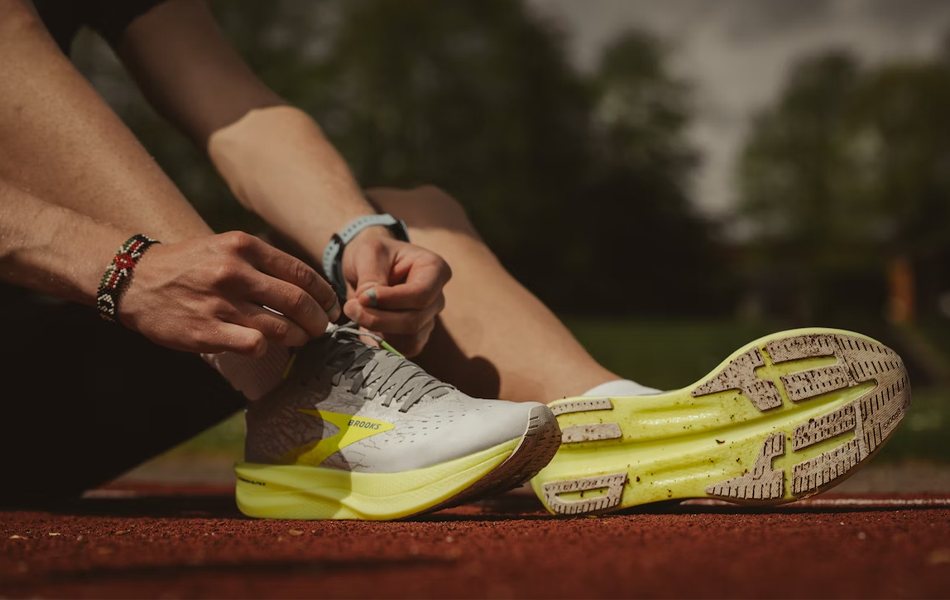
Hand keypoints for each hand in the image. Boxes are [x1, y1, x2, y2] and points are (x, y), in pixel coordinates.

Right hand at [121, 231, 340, 355]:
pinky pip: (255, 345)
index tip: (331, 306)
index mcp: (243, 246)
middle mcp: (234, 272)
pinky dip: (267, 348)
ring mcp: (220, 303)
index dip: (324, 294)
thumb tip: (307, 287)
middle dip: (319, 320)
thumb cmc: (188, 266)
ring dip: (299, 337)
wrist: (134, 280)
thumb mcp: (224, 248)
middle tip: (323, 328)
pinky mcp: (207, 331)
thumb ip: (262, 263)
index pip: (301, 273)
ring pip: (282, 327)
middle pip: (298, 301)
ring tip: (300, 339)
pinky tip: (265, 345)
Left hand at [341, 232, 450, 356]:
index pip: (421, 294)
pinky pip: (402, 349)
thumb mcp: (369, 253)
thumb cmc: (373, 253)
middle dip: (378, 319)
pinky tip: (365, 326)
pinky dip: (380, 342)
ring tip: (356, 313)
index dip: (392, 300)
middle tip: (350, 307)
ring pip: (409, 339)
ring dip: (377, 331)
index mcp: (435, 270)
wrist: (369, 265)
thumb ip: (371, 277)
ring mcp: (428, 319)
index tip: (362, 297)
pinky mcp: (415, 336)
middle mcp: (437, 297)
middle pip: (414, 320)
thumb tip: (368, 303)